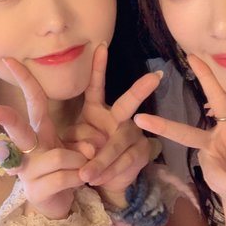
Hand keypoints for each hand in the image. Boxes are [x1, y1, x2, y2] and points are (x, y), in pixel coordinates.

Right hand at [0, 58, 85, 218]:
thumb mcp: (73, 147)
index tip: (9, 59)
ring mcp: (28, 170)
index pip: (32, 99)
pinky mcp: (36, 190)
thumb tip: (89, 147)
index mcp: (38, 131)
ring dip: (78, 161)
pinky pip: (65, 177)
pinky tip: (79, 181)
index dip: (23, 79)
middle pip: (18, 128)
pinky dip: (80, 178)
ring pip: (58, 157)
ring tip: (83, 168)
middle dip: (6, 118)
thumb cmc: (64, 169)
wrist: (58, 204)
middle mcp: (27, 148)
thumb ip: (82, 142)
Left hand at [62, 44, 161, 201]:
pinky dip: (109, 172)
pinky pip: (124, 161)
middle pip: (128, 103)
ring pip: (118, 143)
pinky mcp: (140, 152)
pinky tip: (97, 179)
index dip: (99, 67)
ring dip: (102, 160)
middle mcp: (118, 118)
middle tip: (155, 77)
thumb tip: (89, 148)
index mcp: (97, 110)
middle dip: (141, 90)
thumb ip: (74, 141)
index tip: (101, 46)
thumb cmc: (84, 154)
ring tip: (86, 174)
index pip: (97, 86)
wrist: (104, 179)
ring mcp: (132, 134)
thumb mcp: (70, 144)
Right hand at [134, 54, 225, 217]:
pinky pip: (223, 187)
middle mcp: (213, 142)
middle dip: (163, 126)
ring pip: (217, 174)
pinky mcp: (208, 179)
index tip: (192, 57)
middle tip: (139, 118)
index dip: (207, 79)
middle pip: (185, 133)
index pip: (218, 99)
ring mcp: (208, 162)